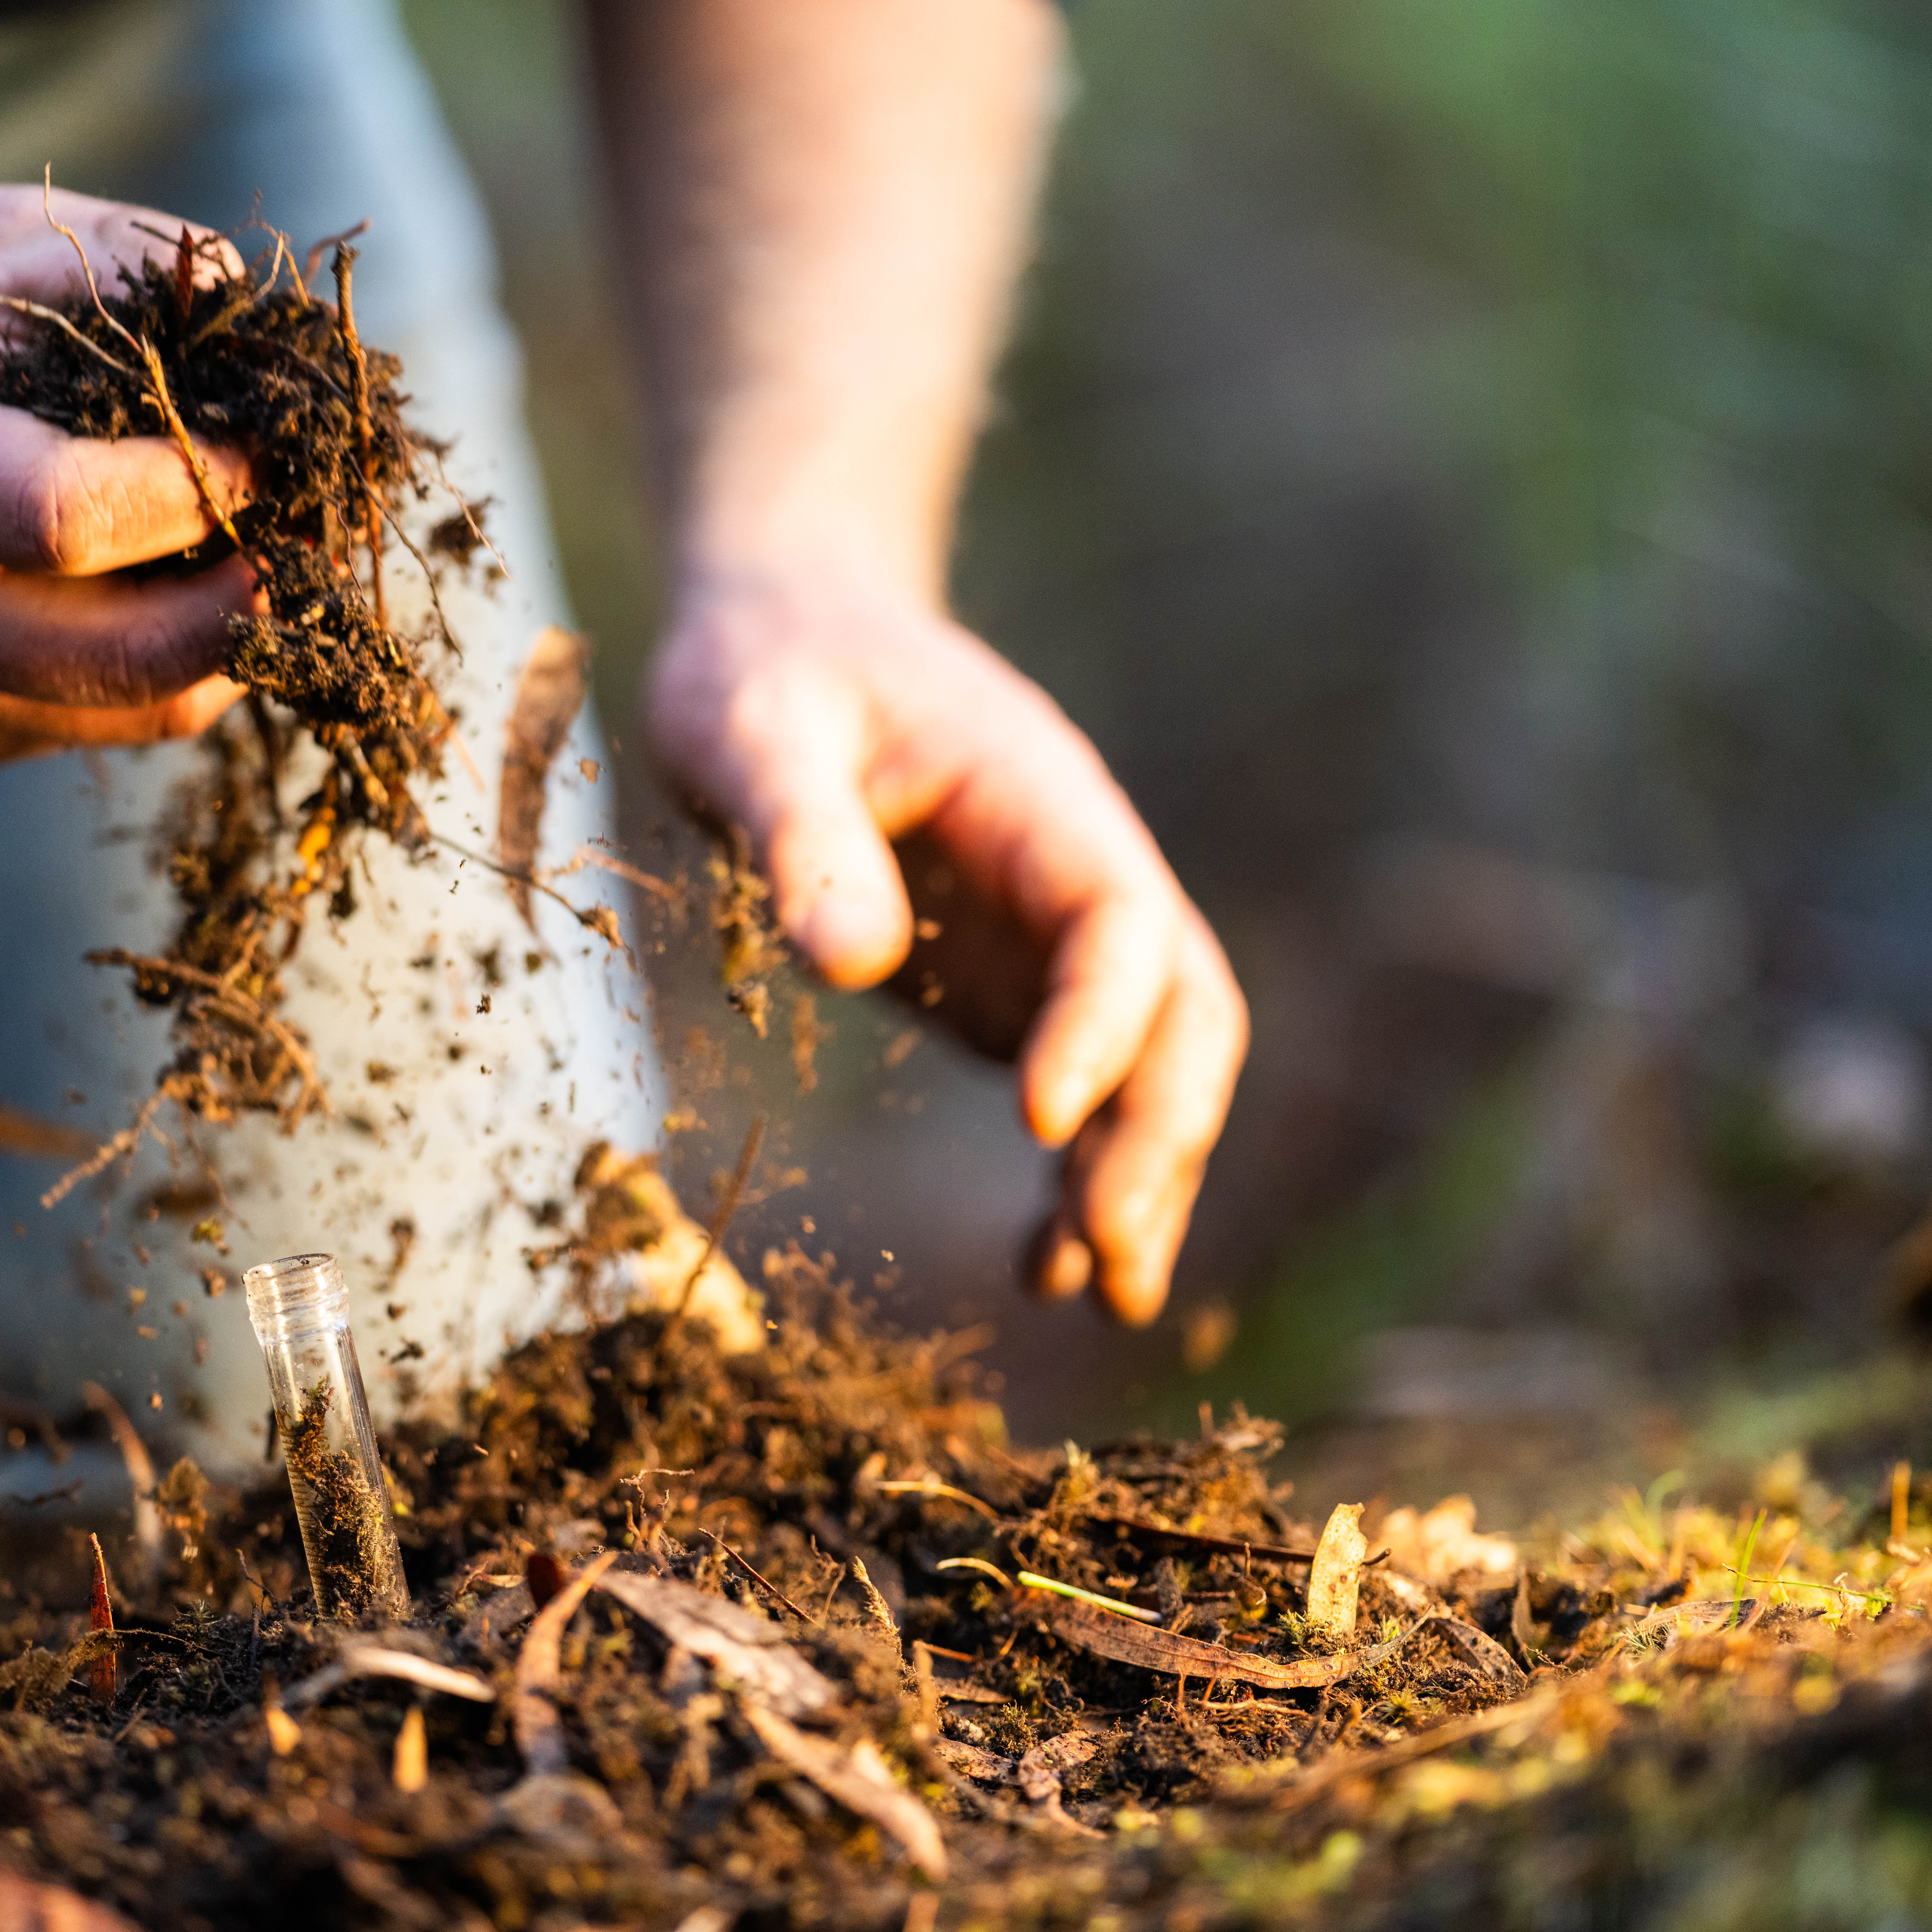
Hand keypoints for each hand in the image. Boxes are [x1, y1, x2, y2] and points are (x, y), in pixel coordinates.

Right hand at [0, 185, 256, 764]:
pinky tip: (190, 589)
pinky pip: (115, 725)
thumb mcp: (0, 242)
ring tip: (270, 556)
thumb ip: (139, 274)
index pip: (71, 517)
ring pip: (144, 708)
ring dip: (237, 639)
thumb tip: (277, 344)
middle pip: (125, 654)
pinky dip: (184, 665)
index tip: (265, 453)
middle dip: (251, 596)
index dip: (198, 489)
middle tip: (312, 533)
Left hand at [647, 562, 1245, 1323]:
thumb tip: (853, 960)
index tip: (1037, 1123)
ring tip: (1100, 1290)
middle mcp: (1076, 872)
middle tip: (1108, 1256)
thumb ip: (799, 827)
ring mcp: (1055, 939)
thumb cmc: (767, 668)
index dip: (1099, 1023)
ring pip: (1156, 1066)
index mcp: (1040, 797)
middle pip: (1180, 1008)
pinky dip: (1079, 1178)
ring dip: (1142, 1175)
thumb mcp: (751, 723)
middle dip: (1159, 1132)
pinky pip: (1085, 1095)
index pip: (1118, 922)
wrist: (785, 641)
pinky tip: (1046, 1267)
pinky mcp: (1012, 988)